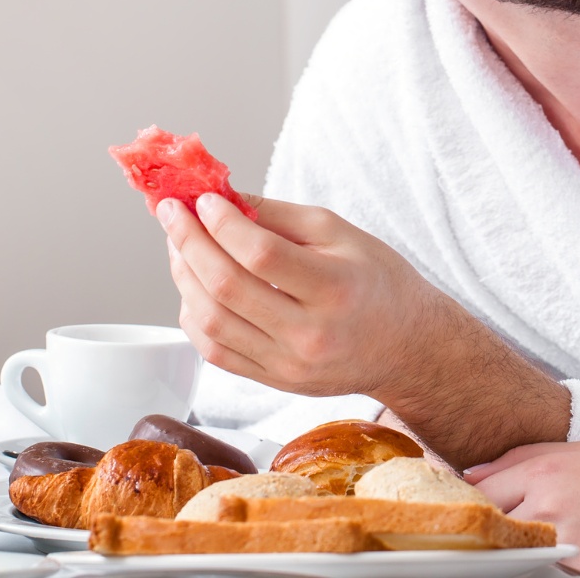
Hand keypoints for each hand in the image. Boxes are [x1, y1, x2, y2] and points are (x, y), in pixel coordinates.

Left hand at [158, 193, 570, 466]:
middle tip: (172, 213)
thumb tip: (221, 198)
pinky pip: (216, 352)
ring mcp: (289, 365)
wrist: (406, 346)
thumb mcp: (340, 232)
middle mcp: (310, 334)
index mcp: (335, 288)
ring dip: (183, 277)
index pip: (261, 255)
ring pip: (212, 322)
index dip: (223, 224)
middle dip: (188, 243)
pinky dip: (193, 315)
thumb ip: (278, 215)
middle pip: (227, 289)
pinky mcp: (275, 382)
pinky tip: (193, 286)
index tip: (203, 199)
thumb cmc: (377, 281)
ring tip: (179, 245)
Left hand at [467, 442, 579, 577]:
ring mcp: (560, 531)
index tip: (461, 507)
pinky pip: (541, 566)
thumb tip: (477, 473)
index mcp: (546, 465)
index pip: (481, 484)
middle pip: (487, 515)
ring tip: (527, 543)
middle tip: (485, 532)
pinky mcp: (576, 564)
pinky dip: (540, 563)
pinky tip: (553, 557)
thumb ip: (529, 458)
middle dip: (483, 525)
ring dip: (509, 546)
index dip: (469, 499)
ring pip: (509, 544)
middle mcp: (546, 496)